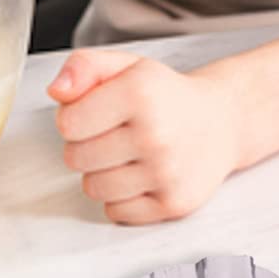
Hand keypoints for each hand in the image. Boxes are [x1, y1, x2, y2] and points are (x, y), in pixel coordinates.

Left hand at [48, 51, 239, 224]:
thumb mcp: (125, 65)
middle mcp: (154, 135)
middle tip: (112, 134)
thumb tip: (58, 91)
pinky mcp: (173, 204)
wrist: (221, 122)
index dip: (73, 118)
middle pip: (76, 158)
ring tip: (126, 154)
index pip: (67, 124)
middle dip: (85, 145)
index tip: (93, 113)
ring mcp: (165, 173)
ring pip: (93, 188)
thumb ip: (83, 67)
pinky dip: (121, 197)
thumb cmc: (166, 95)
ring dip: (101, 173)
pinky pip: (116, 212)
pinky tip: (139, 175)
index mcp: (138, 93)